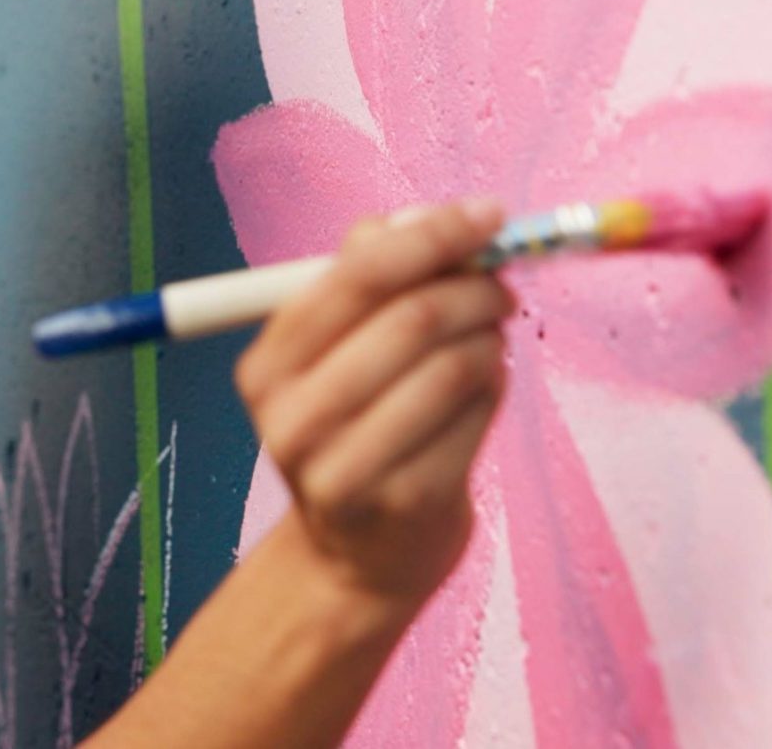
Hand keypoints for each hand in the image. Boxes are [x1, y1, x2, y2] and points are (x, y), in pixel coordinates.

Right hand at [233, 200, 513, 604]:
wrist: (357, 557)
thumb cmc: (355, 428)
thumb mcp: (336, 353)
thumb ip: (371, 278)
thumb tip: (431, 215)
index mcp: (268, 365)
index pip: (356, 273)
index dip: (433, 235)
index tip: (488, 215)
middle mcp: (293, 416)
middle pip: (411, 316)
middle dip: (475, 287)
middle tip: (503, 286)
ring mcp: (345, 466)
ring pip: (453, 364)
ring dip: (490, 338)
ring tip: (491, 339)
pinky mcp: (405, 501)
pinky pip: (476, 416)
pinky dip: (495, 389)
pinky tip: (482, 392)